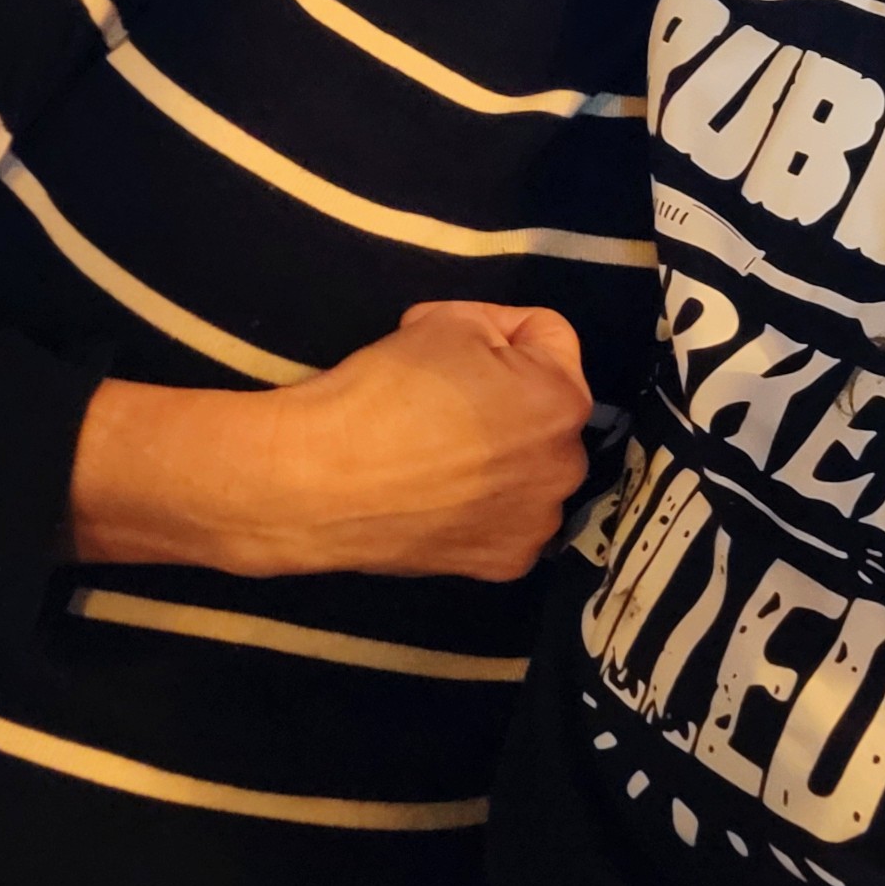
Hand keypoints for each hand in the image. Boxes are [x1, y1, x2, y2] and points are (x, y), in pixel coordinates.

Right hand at [73, 301, 593, 583]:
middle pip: (546, 410)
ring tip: (439, 451)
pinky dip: (481, 506)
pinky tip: (439, 496)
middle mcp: (566, 469)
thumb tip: (492, 346)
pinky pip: (506, 518)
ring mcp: (537, 525)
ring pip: (530, 469)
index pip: (549, 337)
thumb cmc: (384, 391)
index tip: (451, 342)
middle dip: (507, 395)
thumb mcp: (443, 320)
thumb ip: (490, 326)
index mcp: (563, 402)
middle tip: (443, 397)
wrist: (317, 481)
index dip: (498, 327)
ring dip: (500, 455)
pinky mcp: (503, 564)